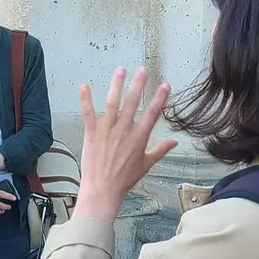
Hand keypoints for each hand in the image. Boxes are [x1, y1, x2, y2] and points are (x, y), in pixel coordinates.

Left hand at [76, 67, 175, 221]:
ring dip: (116, 85)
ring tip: (121, 70)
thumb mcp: (146, 164)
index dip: (160, 98)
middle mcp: (124, 130)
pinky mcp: (91, 133)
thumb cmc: (125, 179)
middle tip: (143, 69)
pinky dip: (85, 100)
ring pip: (113, 103)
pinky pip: (88, 113)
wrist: (103, 189)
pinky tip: (84, 86)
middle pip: (133, 102)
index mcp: (139, 138)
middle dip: (139, 84)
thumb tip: (174, 142)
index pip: (153, 113)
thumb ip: (160, 150)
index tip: (165, 85)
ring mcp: (107, 130)